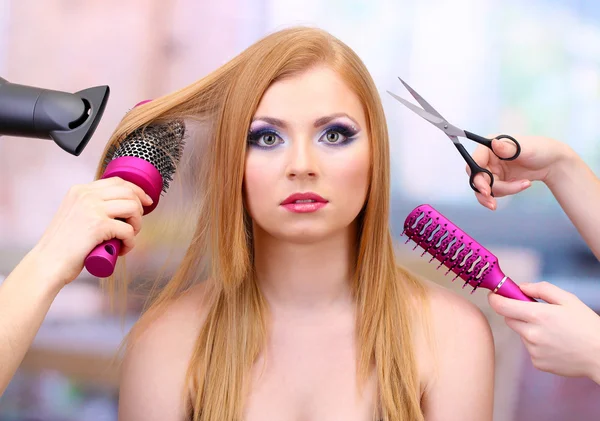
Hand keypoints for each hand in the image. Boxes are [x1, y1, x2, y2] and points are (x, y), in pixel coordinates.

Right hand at [31, 177, 152, 286]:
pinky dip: (130, 242)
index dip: (137, 191)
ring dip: (137, 225)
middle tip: (134, 226)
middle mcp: (86, 195)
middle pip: (129, 192)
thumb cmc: (62, 245)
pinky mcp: (99, 225)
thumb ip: (91, 206)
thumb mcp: (75, 214)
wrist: (48, 262)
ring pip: (133, 208)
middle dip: (139, 210)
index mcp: (80, 190)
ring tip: (127, 237)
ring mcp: (92, 208)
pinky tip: (122, 249)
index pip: (118, 181)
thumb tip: (118, 206)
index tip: (146, 202)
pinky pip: (128, 230)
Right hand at [468, 135, 573, 209]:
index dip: (476, 176)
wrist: (552, 163)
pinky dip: (508, 192)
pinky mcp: (498, 181)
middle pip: (477, 178)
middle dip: (485, 191)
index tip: (485, 189)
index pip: (474, 162)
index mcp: (489, 146)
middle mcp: (487, 159)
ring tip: (522, 186)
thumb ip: (508, 148)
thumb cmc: (540, 149)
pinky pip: (495, 192)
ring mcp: (492, 171)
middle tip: (493, 203)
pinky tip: (522, 185)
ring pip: (485, 188)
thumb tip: (494, 143)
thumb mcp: (525, 148)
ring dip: (502, 192)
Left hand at [489, 281, 599, 380]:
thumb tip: (520, 287)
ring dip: (529, 329)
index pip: (502, 306)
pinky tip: (556, 344)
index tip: (494, 294)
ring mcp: (533, 350)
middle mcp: (532, 334)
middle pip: (509, 319)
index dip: (495, 298)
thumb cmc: (586, 325)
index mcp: (538, 315)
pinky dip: (538, 344)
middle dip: (516, 313)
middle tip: (535, 312)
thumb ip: (541, 289)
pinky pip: (530, 348)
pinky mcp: (537, 363)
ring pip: (521, 334)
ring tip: (553, 331)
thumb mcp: (568, 299)